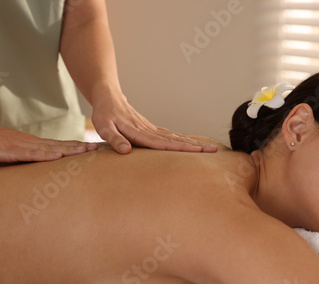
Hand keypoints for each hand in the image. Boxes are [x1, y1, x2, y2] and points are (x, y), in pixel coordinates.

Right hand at [0, 112, 97, 162]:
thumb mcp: (12, 151)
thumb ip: (25, 155)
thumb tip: (37, 163)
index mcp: (33, 143)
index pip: (59, 144)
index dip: (76, 146)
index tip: (91, 148)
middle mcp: (32, 143)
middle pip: (60, 144)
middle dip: (79, 147)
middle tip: (97, 148)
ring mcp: (23, 145)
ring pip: (51, 148)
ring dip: (69, 149)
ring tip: (86, 151)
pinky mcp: (13, 151)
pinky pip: (32, 154)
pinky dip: (46, 155)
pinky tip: (58, 156)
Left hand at [91, 89, 217, 153]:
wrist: (108, 97)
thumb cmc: (104, 114)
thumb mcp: (104, 128)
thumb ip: (115, 139)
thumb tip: (126, 151)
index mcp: (139, 132)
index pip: (162, 143)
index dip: (180, 148)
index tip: (197, 151)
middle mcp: (148, 130)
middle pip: (174, 140)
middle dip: (194, 146)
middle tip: (214, 150)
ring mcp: (150, 128)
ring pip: (174, 137)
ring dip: (191, 143)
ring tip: (209, 148)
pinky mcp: (149, 128)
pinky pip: (168, 135)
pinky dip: (181, 139)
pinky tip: (190, 143)